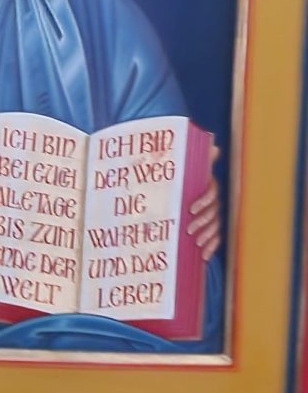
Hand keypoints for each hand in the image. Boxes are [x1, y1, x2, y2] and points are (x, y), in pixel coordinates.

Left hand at [187, 145, 220, 260]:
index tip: (190, 208)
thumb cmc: (185, 177)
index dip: (203, 201)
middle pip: (214, 213)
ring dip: (207, 235)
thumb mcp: (189, 167)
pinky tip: (204, 256)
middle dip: (203, 222)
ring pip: (216, 226)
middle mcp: (215, 201)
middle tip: (189, 230)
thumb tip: (213, 145)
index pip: (212, 193)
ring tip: (196, 243)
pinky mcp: (213, 228)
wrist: (183, 187)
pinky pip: (217, 238)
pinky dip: (212, 247)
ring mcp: (216, 215)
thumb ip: (198, 156)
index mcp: (210, 186)